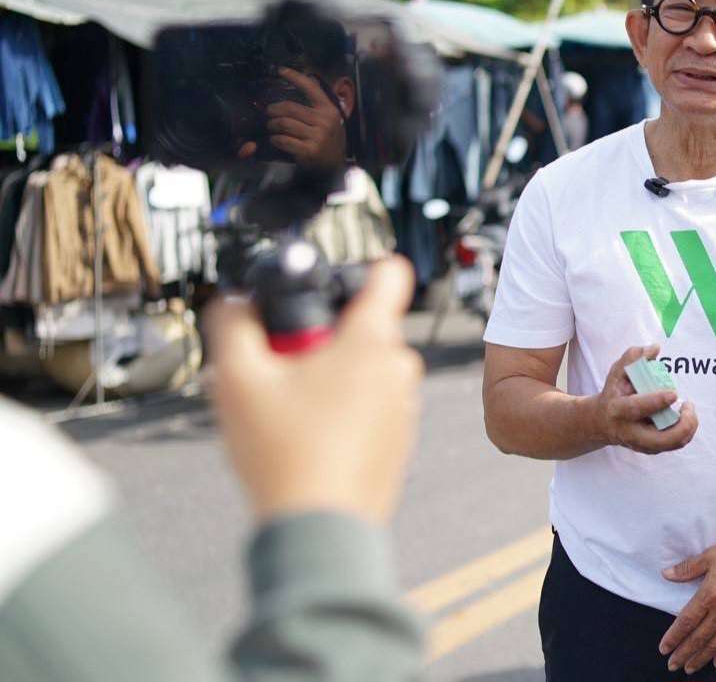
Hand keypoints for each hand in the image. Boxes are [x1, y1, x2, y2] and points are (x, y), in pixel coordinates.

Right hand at [203, 257, 423, 522]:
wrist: (320, 527)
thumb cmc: (285, 453)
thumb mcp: (238, 378)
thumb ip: (234, 324)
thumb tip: (236, 303)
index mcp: (371, 340)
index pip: (388, 273)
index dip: (362, 266)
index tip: (335, 280)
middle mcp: (399, 367)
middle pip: (361, 328)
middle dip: (320, 341)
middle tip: (280, 370)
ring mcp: (404, 405)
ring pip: (363, 371)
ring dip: (328, 379)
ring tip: (287, 412)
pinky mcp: (400, 438)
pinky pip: (369, 406)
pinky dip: (341, 411)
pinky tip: (306, 439)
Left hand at [238, 67, 346, 167]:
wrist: (335, 167)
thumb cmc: (329, 141)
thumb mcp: (329, 120)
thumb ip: (316, 106)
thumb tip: (294, 90)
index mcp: (329, 109)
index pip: (311, 87)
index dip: (294, 76)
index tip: (280, 70)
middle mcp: (324, 121)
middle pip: (289, 107)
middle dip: (273, 110)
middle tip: (268, 112)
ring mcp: (318, 136)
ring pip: (283, 123)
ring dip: (272, 125)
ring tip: (272, 127)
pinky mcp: (309, 150)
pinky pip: (283, 140)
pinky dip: (275, 139)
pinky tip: (276, 139)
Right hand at [591, 345, 697, 453]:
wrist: (601, 423)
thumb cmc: (614, 393)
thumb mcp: (616, 373)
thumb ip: (633, 358)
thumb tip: (655, 348)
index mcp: (619, 410)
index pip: (638, 408)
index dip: (657, 402)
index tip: (674, 393)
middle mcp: (630, 431)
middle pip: (661, 440)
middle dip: (683, 426)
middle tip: (688, 405)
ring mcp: (641, 444)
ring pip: (672, 444)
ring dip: (688, 428)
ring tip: (688, 409)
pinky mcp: (651, 449)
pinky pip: (674, 444)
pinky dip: (685, 431)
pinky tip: (683, 416)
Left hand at [659, 536, 715, 672]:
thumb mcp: (711, 556)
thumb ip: (687, 568)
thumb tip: (666, 574)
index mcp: (709, 595)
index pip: (686, 622)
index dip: (673, 637)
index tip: (664, 648)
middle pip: (698, 638)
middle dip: (683, 654)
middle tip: (672, 665)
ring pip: (715, 644)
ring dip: (701, 658)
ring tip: (690, 668)